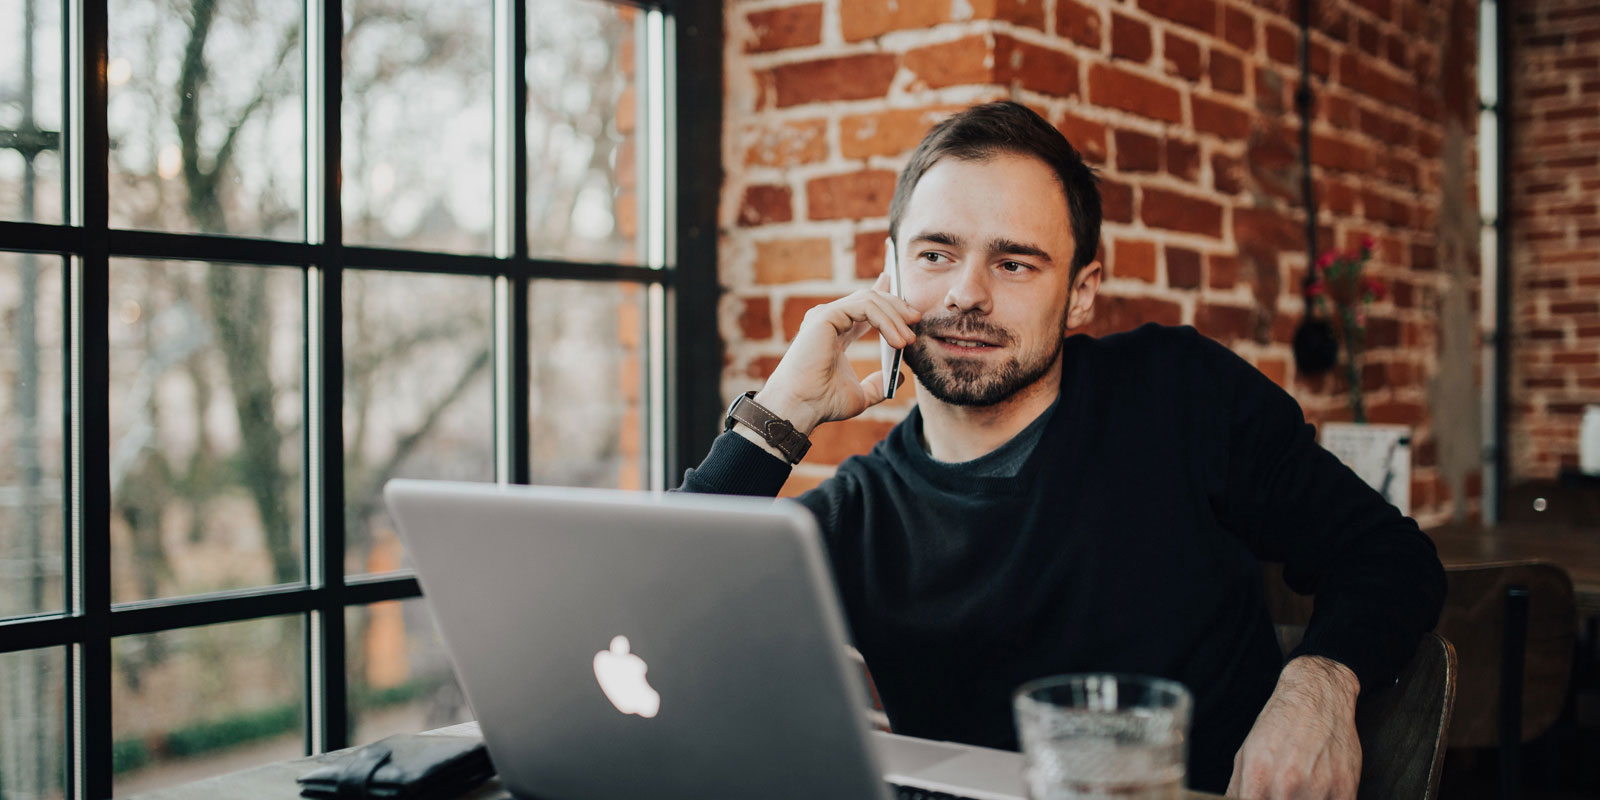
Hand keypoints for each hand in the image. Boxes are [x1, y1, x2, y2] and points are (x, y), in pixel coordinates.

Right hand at [753, 272, 920, 436]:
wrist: (801, 408)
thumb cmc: (821, 403)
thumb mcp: (860, 395)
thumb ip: (878, 384)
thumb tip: (901, 376)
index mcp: (834, 333)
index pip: (862, 308)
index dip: (882, 296)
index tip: (898, 287)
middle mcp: (828, 320)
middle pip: (869, 299)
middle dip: (896, 306)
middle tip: (917, 320)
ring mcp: (826, 315)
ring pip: (870, 301)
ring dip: (895, 317)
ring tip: (908, 340)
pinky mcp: (826, 315)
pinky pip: (865, 307)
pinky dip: (885, 320)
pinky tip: (897, 340)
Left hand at [1227, 656, 1361, 799]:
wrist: (1318, 695)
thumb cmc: (1281, 723)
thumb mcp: (1247, 752)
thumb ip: (1238, 787)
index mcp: (1258, 776)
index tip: (1263, 799)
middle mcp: (1286, 784)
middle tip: (1283, 793)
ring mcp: (1318, 789)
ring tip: (1303, 789)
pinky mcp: (1345, 789)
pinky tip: (1321, 791)